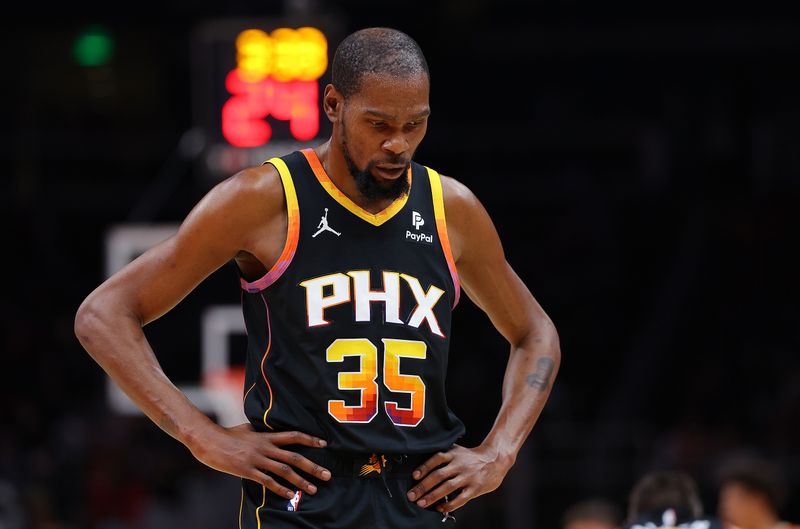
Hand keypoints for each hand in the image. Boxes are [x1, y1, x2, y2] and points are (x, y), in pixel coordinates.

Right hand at [189, 423, 330, 499]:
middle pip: (294, 456)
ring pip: (284, 470)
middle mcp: (265, 447)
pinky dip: (280, 489)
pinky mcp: (247, 470)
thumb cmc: (226, 434)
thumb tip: (267, 430)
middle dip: (313, 466)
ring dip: (301, 481)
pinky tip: (290, 495)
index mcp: (266, 436)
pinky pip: (267, 481)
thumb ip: (260, 431)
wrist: (208, 440)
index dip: (310, 439)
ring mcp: (256, 459)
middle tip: (328, 474)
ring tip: (314, 489)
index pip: (293, 436)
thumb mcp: (247, 428)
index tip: (324, 444)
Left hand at [406, 444, 513, 513]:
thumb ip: (443, 455)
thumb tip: (421, 464)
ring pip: (448, 487)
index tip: (414, 476)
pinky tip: (440, 508)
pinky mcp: (475, 487)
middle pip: (438, 475)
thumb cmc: (471, 457)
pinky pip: (461, 498)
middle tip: (411, 495)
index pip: (436, 459)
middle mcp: (459, 464)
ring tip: (421, 503)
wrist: (495, 459)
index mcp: (453, 454)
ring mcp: (467, 476)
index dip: (424, 467)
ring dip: (433, 496)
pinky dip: (450, 504)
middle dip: (423, 486)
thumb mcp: (457, 450)